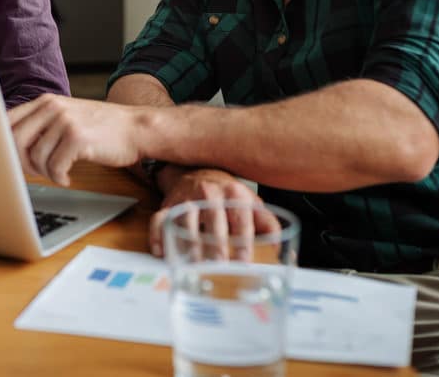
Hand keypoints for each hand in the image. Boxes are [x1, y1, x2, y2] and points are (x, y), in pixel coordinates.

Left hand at [8, 94, 145, 186]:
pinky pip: (54, 166)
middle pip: (15, 140)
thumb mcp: (67, 116)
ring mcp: (65, 121)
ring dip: (43, 173)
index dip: (2, 143)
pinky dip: (58, 178)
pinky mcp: (78, 138)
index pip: (7, 121)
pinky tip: (67, 178)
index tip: (9, 159)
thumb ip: (42, 125)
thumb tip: (10, 147)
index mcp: (46, 102)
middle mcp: (53, 107)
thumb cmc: (101, 128)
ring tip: (57, 174)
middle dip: (20, 163)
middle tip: (35, 172)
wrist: (136, 128)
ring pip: (35, 157)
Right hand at [148, 168, 275, 258]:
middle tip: (218, 266)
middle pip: (214, 222)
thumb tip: (281, 250)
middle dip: (216, 246)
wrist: (199, 172)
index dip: (243, 242)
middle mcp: (210, 193)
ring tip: (193, 264)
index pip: (241, 220)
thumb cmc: (228, 195)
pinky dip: (158, 236)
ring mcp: (187, 198)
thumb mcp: (251, 203)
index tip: (244, 262)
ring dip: (189, 244)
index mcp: (235, 194)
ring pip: (186, 222)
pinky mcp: (169, 205)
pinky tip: (162, 252)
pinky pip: (160, 220)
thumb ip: (267, 225)